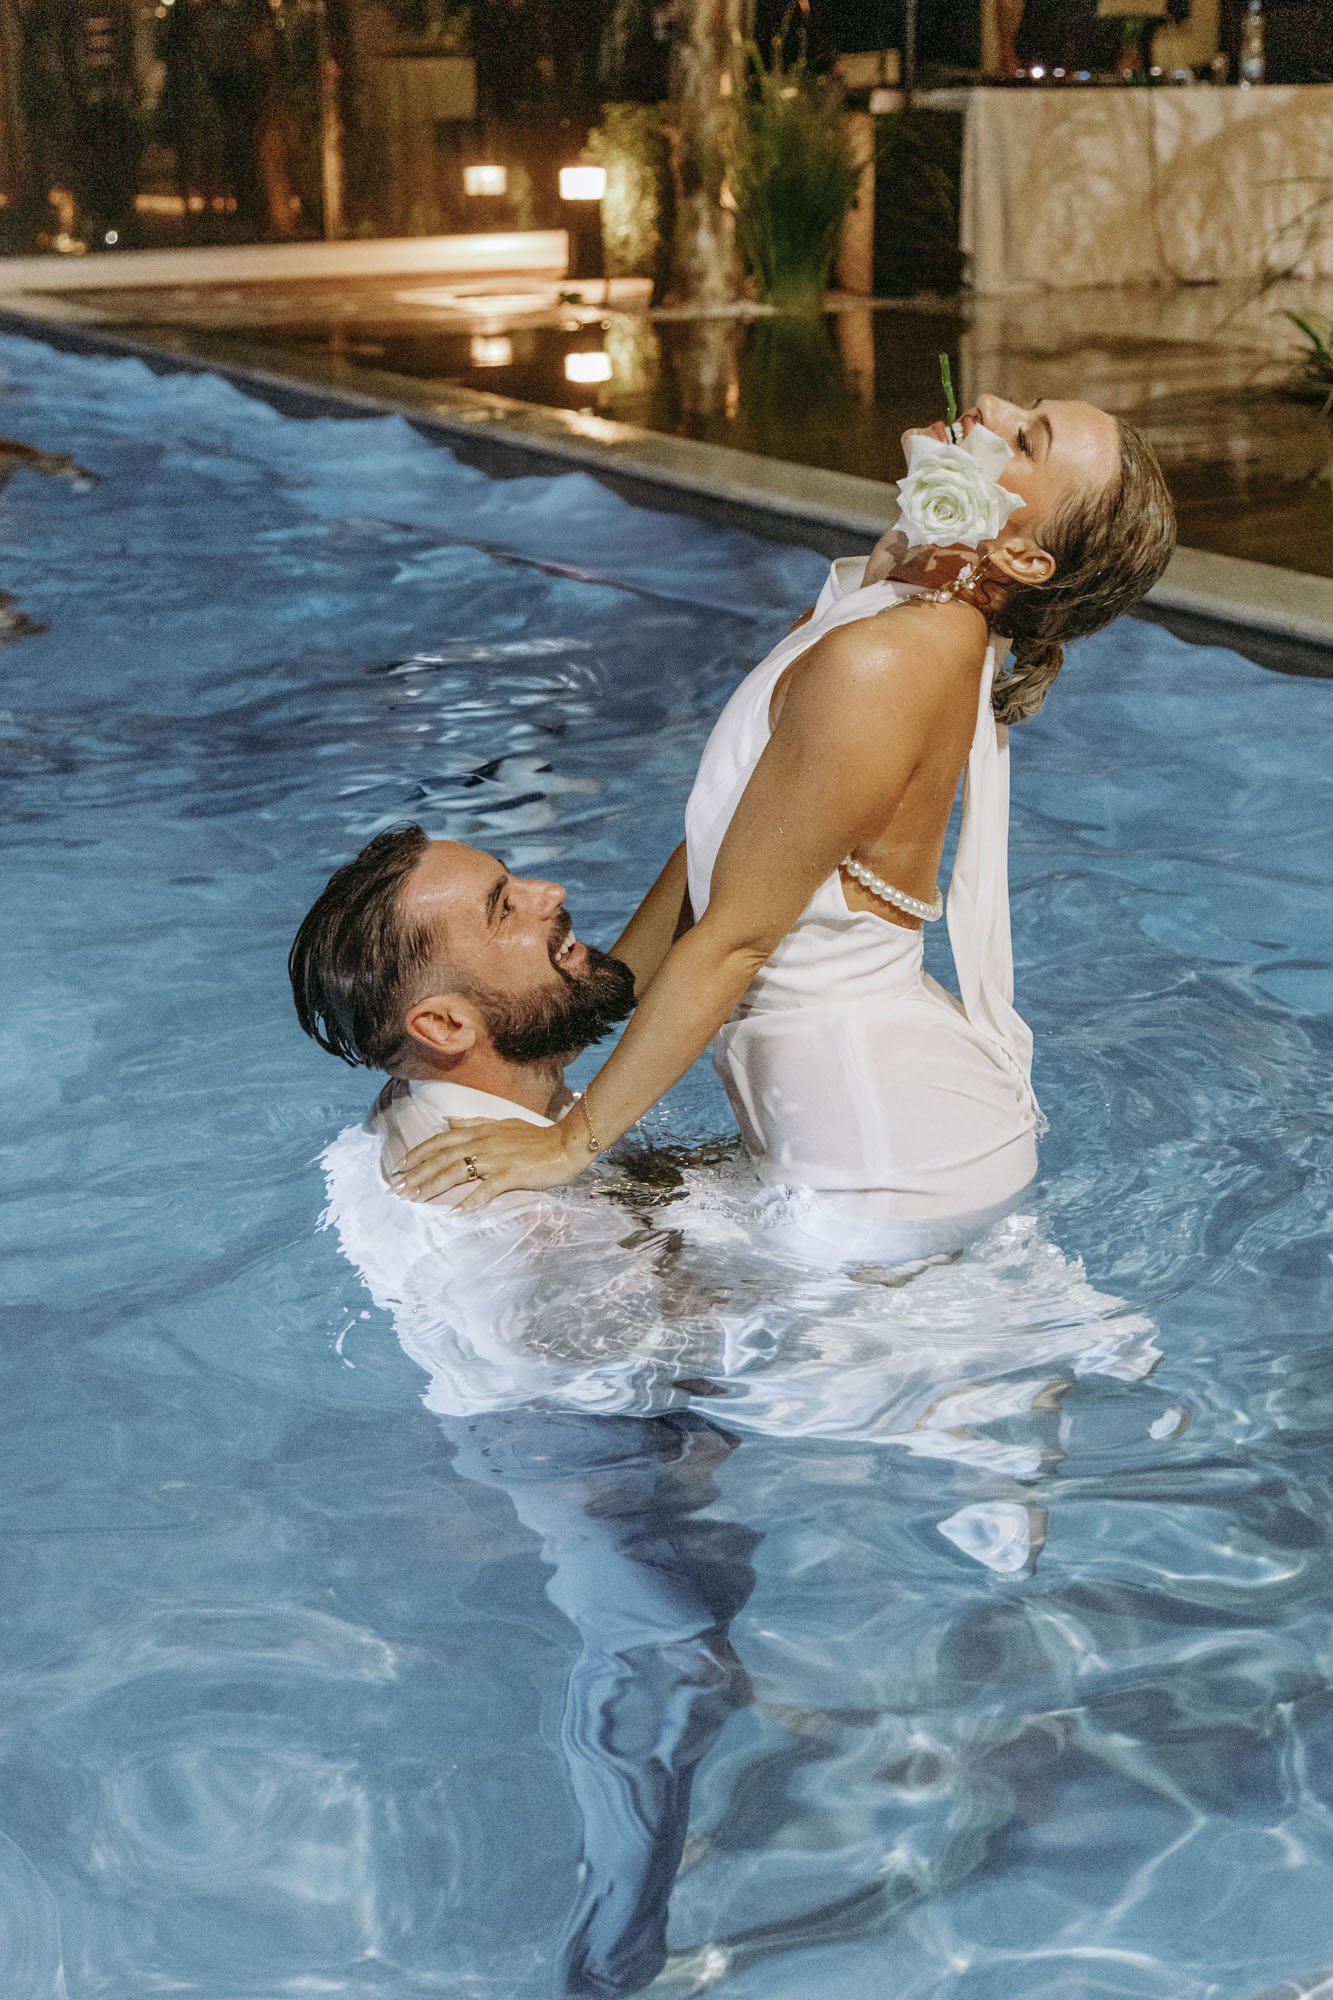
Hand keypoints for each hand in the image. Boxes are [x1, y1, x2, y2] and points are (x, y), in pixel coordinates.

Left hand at [395, 1116, 586, 1208]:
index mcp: (480, 1132)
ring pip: (457, 1171)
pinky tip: (457, 1212)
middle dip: (417, 1173)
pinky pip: (486, 1189)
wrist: (565, 1144)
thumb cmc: (535, 1137)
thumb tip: (448, 1122)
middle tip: (398, 1188)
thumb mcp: (502, 1124)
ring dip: (434, 1185)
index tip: (401, 1167)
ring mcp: (496, 1160)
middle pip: (442, 1158)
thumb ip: (474, 1124)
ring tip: (416, 1199)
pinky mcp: (511, 1175)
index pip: (441, 1141)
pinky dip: (471, 1200)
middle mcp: (483, 1143)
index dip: (419, 1153)